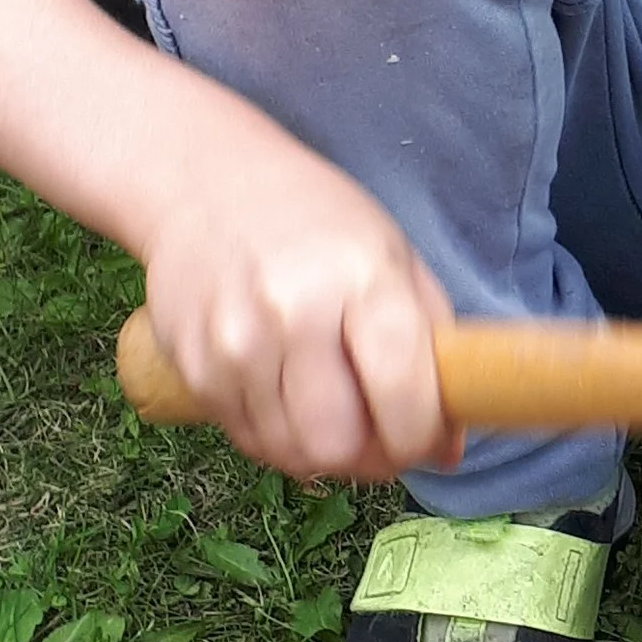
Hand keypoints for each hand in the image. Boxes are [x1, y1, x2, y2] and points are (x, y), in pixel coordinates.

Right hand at [137, 134, 462, 482]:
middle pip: (337, 444)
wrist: (204, 183)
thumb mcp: (394, 258)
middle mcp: (295, 312)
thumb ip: (432, 348)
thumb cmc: (318, 222)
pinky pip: (245, 438)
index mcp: (363, 280)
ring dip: (321, 453)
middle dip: (369, 459)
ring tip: (333, 415)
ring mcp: (236, 342)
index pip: (401, 395)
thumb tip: (448, 449)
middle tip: (378, 438)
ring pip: (289, 453)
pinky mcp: (193, 365)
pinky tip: (287, 398)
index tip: (426, 440)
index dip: (420, 438)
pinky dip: (275, 436)